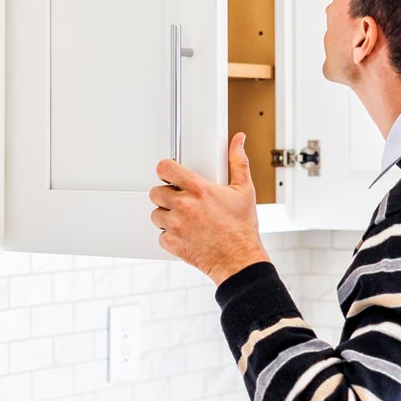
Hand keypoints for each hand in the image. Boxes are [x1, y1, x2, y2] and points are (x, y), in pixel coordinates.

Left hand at [150, 132, 269, 285]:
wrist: (239, 259)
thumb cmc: (242, 228)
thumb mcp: (244, 190)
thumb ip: (238, 162)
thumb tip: (238, 141)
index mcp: (198, 189)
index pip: (165, 168)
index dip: (166, 170)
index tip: (171, 175)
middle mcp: (184, 205)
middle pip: (155, 192)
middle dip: (166, 195)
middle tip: (180, 200)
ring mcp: (175, 225)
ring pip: (156, 214)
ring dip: (166, 216)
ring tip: (184, 219)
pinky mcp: (172, 243)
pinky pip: (160, 235)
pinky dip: (169, 235)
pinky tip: (185, 234)